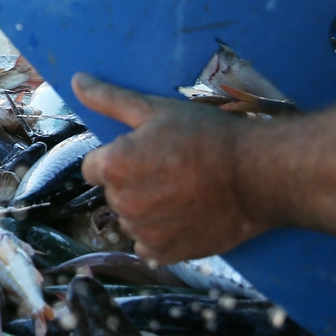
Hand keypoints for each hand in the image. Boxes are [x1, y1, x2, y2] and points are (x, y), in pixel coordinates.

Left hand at [72, 73, 269, 263]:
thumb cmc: (208, 137)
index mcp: (113, 166)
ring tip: (184, 192)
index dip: (120, 158)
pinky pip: (149, 245)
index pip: (94, 167)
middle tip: (173, 169)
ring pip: (132, 219)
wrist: (257, 175)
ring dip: (148, 210)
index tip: (148, 153)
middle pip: (114, 193)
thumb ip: (109, 99)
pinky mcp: (166, 253)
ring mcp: (144, 231)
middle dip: (134, 183)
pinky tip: (186, 216)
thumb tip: (78, 81)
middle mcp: (122, 203)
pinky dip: (162, 235)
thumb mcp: (156, 110)